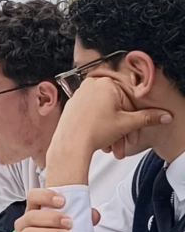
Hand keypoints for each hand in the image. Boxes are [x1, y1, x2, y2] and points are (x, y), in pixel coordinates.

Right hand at [13, 188, 100, 231]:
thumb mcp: (70, 229)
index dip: (45, 196)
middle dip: (51, 218)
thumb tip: (93, 215)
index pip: (33, 197)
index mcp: (35, 213)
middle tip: (69, 223)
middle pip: (30, 216)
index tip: (62, 201)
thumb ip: (82, 220)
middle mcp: (24, 226)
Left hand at [51, 76, 171, 160]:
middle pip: (115, 108)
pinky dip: (99, 127)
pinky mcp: (72, 106)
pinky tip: (101, 141)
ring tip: (112, 147)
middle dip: (122, 130)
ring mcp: (79, 95)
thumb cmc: (92, 132)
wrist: (70, 145)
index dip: (135, 121)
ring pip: (103, 113)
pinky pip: (91, 115)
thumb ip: (147, 118)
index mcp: (106, 83)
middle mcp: (90, 86)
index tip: (136, 133)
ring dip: (111, 132)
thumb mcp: (126, 124)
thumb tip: (162, 116)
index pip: (129, 101)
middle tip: (125, 143)